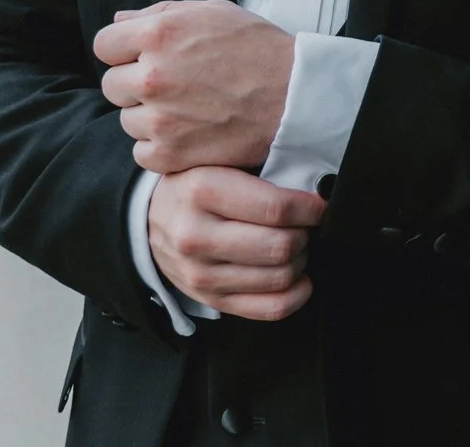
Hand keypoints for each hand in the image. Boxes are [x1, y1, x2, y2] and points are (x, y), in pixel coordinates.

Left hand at [95, 0, 294, 173]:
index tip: (145, 57)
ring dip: (151, 117)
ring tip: (190, 109)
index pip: (104, 45)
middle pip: (111, 85)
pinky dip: (162, 147)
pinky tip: (190, 132)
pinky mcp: (169, 153)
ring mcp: (159, 117)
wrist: (296, 96)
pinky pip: (141, 152)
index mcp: (159, 34)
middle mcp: (152, 75)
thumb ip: (161, 12)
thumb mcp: (215, 12)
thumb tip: (121, 20)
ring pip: (127, 120)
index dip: (124, 50)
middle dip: (136, 84)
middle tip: (176, 85)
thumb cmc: (260, 51)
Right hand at [150, 165, 324, 320]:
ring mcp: (200, 274)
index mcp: (203, 191)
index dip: (310, 208)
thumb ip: (260, 168)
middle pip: (280, 246)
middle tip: (307, 224)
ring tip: (297, 243)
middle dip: (307, 234)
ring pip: (280, 277)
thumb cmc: (196, 185)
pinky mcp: (210, 300)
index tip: (320, 204)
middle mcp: (197, 236)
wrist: (149, 220)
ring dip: (301, 260)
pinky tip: (299, 276)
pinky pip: (270, 308)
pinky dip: (297, 294)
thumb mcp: (218, 160)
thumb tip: (317, 182)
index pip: (275, 208)